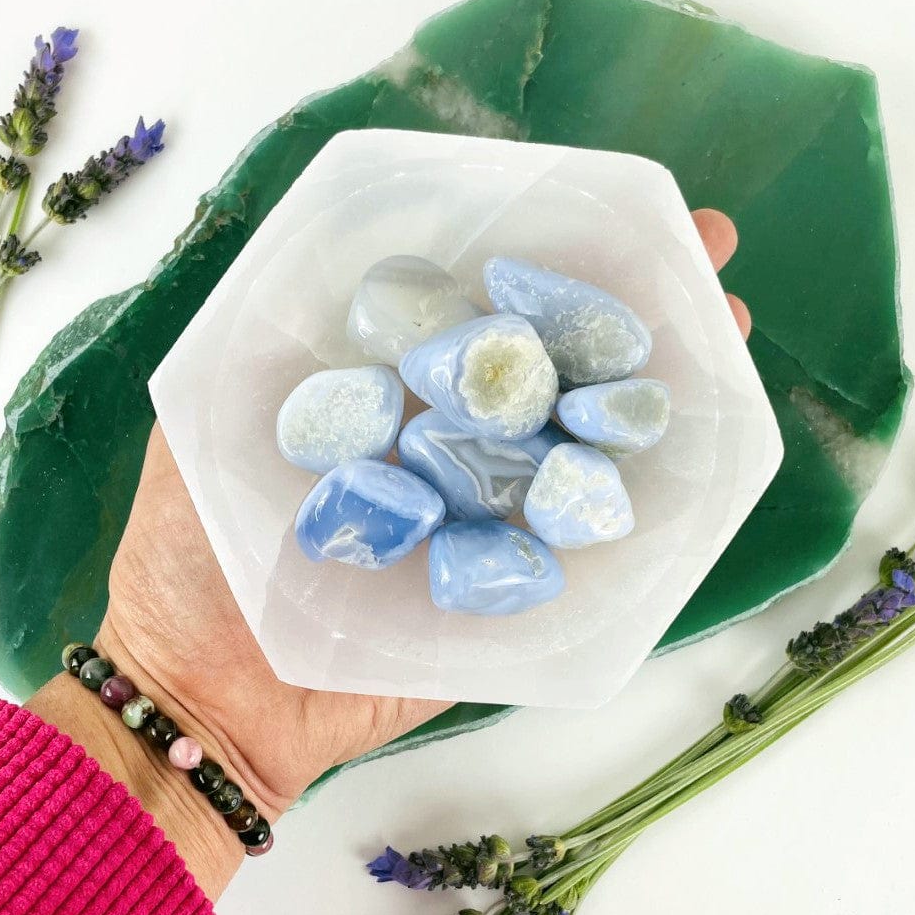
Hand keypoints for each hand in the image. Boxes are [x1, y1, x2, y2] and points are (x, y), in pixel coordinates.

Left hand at [28, 210, 749, 899]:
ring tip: (724, 331)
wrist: (210, 704)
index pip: (470, 312)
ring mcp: (482, 521)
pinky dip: (637, 503)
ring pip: (577, 446)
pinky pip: (578, 547)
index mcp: (378, 402)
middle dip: (624, 310)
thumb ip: (259, 345)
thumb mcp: (204, 427)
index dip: (535, 259)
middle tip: (704, 252)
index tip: (598, 210)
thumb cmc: (189, 566)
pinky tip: (694, 450)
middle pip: (544, 369)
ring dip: (651, 391)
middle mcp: (441, 451)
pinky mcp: (505, 594)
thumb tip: (337, 252)